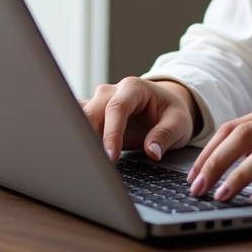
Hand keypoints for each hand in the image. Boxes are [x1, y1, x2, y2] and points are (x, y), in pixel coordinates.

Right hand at [81, 76, 198, 161]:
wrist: (165, 105)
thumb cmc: (171, 112)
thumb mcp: (179, 122)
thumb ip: (165, 135)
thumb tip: (152, 152)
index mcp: (134, 88)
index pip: (117, 107)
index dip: (112, 133)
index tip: (111, 157)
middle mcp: (112, 91)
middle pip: (92, 111)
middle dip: (88, 136)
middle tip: (89, 164)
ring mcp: (99, 102)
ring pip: (79, 116)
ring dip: (77, 137)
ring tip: (76, 162)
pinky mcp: (93, 114)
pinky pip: (77, 122)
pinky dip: (73, 137)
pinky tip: (71, 155)